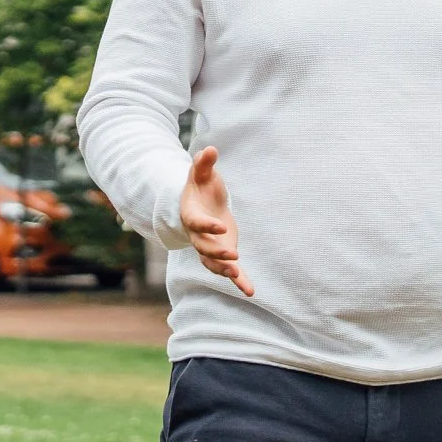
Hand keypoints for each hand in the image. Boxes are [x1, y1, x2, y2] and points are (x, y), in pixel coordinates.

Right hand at [179, 146, 253, 296]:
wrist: (200, 204)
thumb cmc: (201, 186)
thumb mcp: (201, 173)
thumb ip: (203, 164)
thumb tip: (210, 149)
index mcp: (191, 215)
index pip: (196, 223)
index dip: (207, 225)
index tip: (222, 225)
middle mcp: (198, 235)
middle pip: (203, 248)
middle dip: (216, 253)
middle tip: (233, 256)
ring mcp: (210, 246)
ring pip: (212, 263)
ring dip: (224, 270)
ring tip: (237, 276)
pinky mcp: (223, 253)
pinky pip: (228, 270)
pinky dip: (239, 281)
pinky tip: (250, 292)